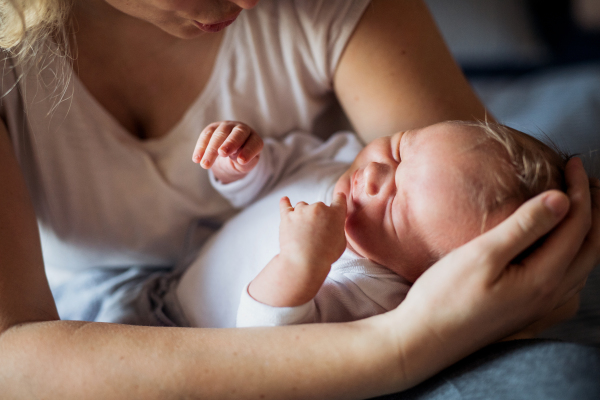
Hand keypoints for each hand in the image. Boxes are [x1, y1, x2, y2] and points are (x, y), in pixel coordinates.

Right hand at [192, 121, 262, 183]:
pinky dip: (201, 147)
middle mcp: (242, 129)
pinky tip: (196, 159)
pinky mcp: (213, 128)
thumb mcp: (245, 165)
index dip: (248, 151)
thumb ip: (244, 162)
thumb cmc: (240, 160)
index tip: (241, 161)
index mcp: (254, 139)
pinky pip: (206, 135)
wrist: (231, 153)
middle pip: (237, 134)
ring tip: (205, 164)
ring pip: (219, 134)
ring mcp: (227, 126)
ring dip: (211, 149)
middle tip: (222, 153)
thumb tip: (236, 157)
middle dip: (230, 143)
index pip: (254, 143)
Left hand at [248, 193, 347, 306]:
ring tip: (303, 230)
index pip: (339, 200)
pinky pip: (285, 206)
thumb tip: (332, 224)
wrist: (305, 262)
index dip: (339, 199)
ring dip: (304, 214)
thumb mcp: (341, 242)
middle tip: (316, 232)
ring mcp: (301, 211)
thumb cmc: (325, 255)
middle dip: (318, 216)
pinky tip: (285, 200)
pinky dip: (285, 203)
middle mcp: (318, 208)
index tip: (338, 198)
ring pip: (303, 206)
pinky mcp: (287, 216)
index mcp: (335, 214)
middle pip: (319, 206)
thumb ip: (337, 228)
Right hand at [385, 158, 598, 385]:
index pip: (576, 225)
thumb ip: (523, 227)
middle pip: (590, 246)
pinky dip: (575, 259)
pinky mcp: (528, 315)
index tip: (570, 162)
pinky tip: (562, 257)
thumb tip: (560, 199)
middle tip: (584, 180)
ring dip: (587, 232)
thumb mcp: (482, 255)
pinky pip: (569, 284)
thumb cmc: (445, 297)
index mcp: (543, 277)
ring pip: (582, 265)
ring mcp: (541, 309)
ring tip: (579, 209)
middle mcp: (551, 295)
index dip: (578, 190)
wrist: (424, 340)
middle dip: (593, 209)